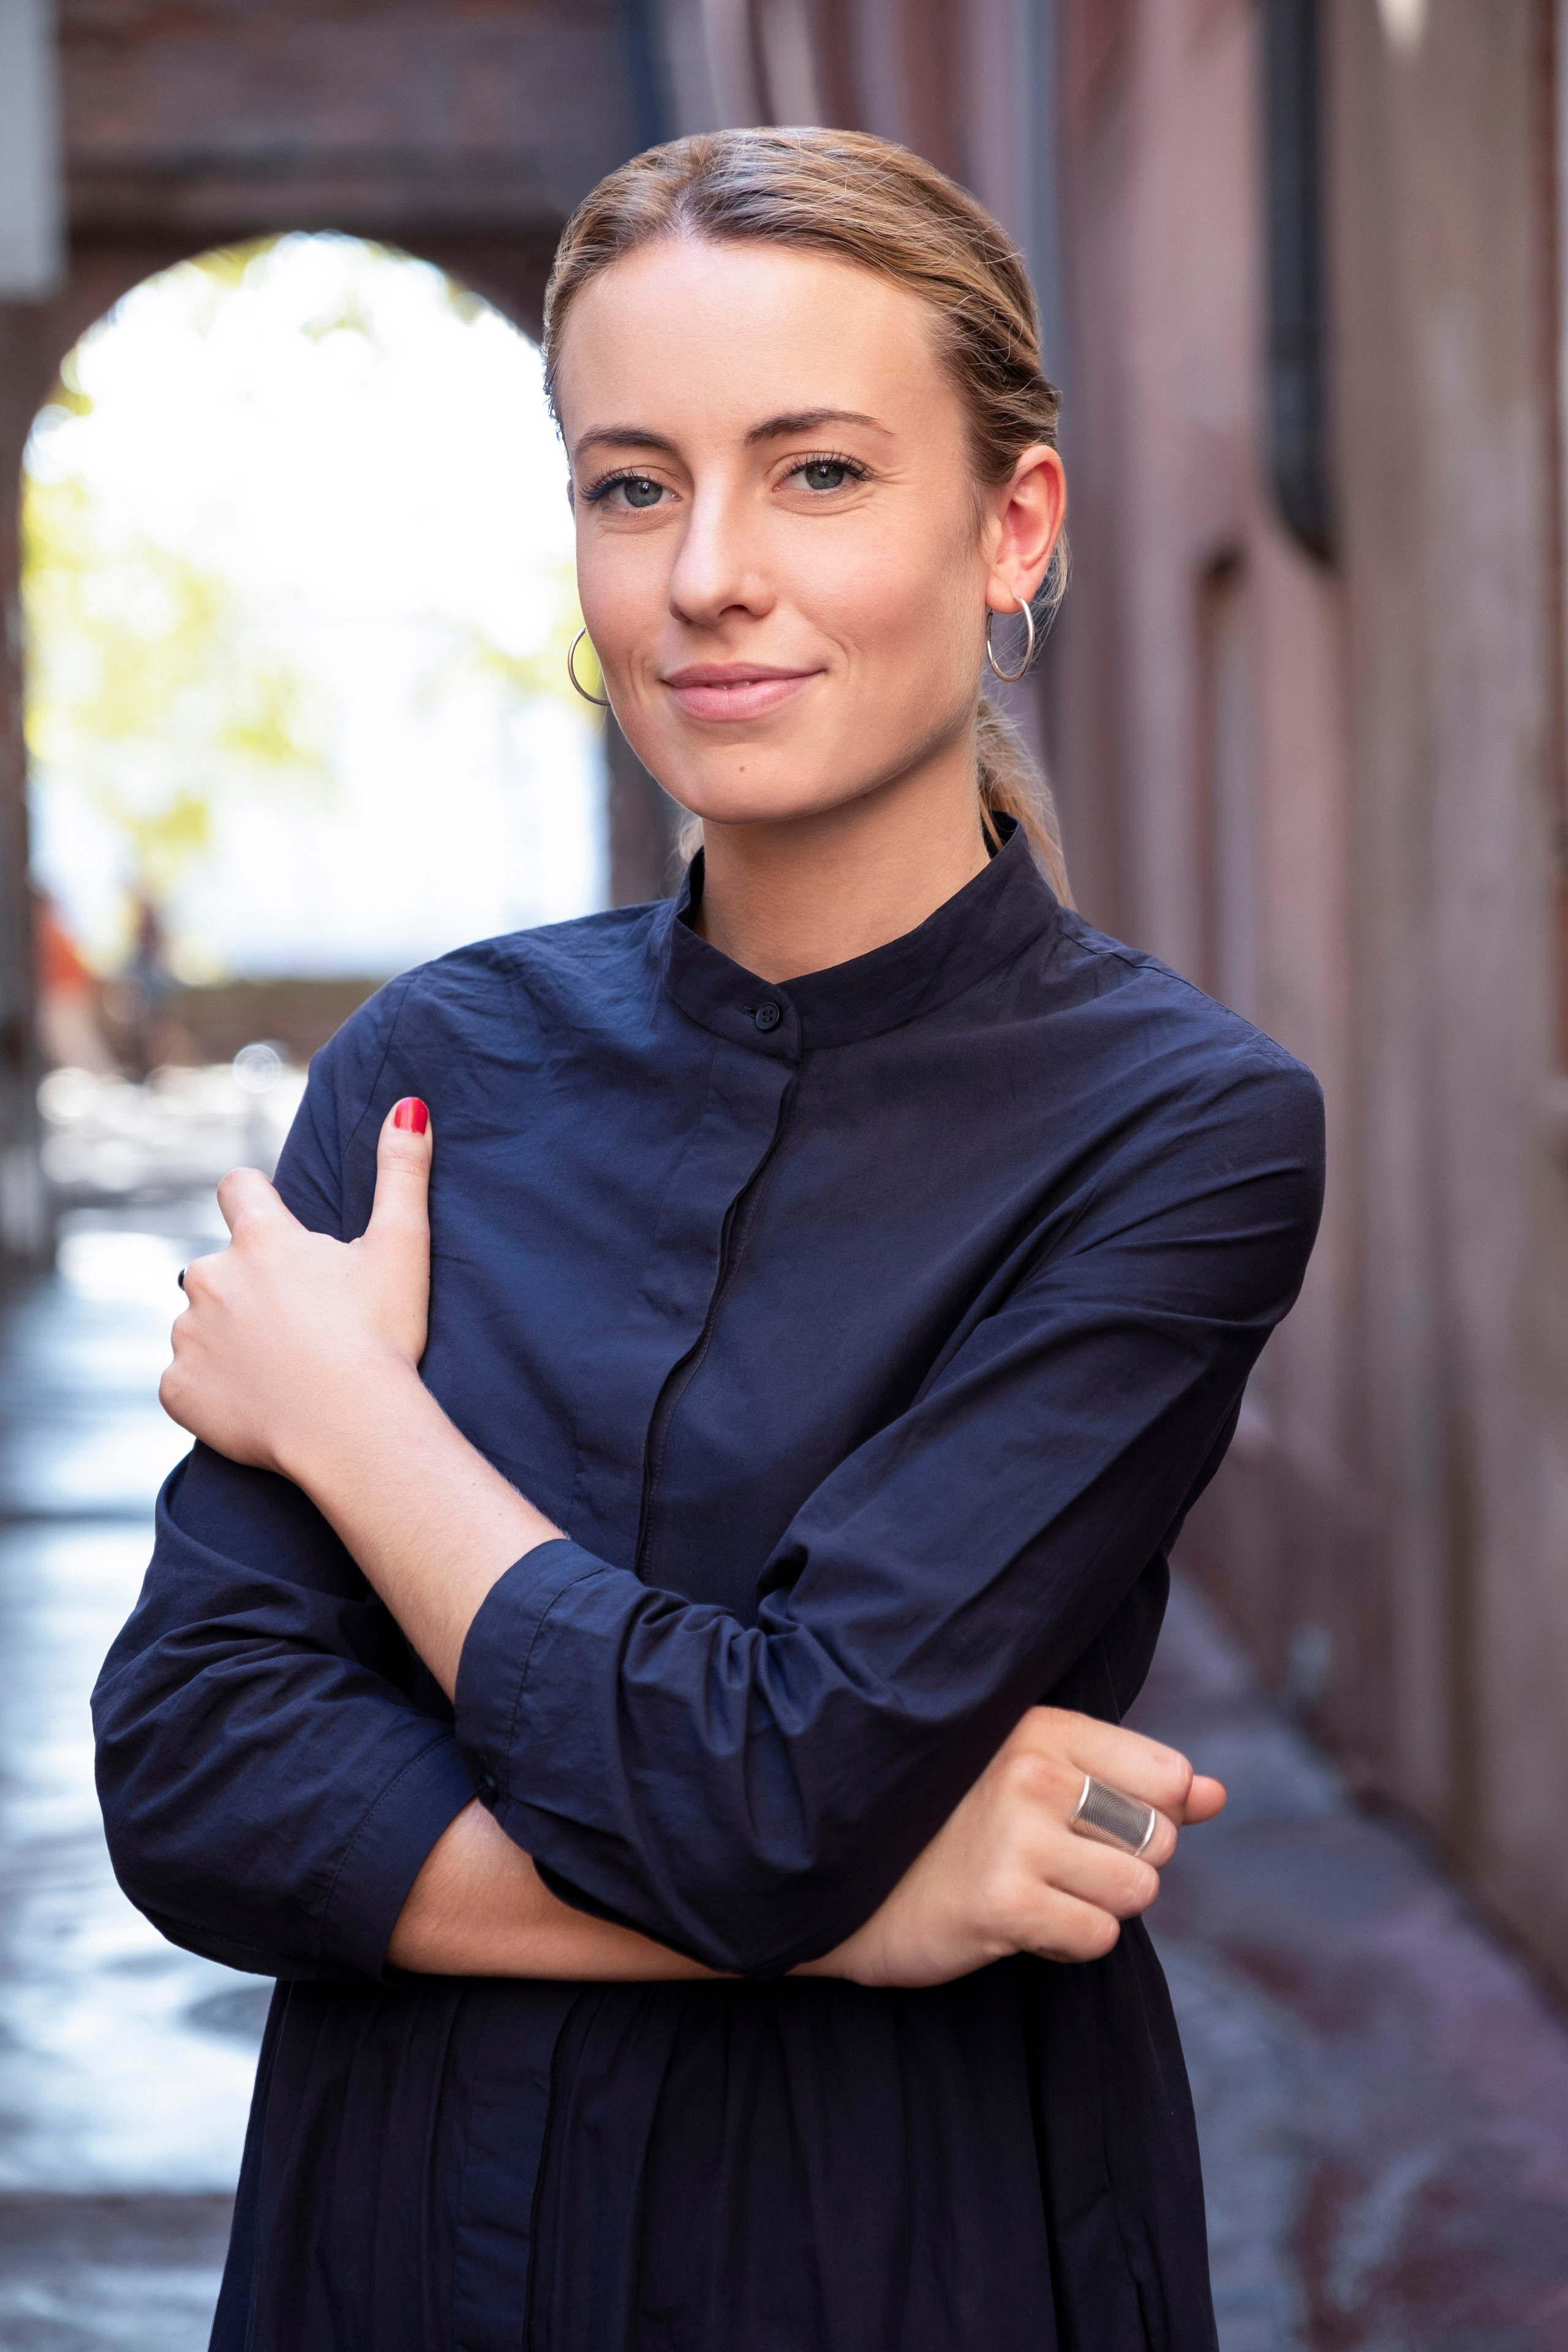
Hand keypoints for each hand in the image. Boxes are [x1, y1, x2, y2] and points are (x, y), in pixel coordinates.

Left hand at [160, 1098, 434, 1477]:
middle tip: (300, 1324)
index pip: (238, 1189)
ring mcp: (188, 1335)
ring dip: (227, 1337)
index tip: (279, 1230)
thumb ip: (402, 1171)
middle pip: (218, 1266)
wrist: (355, 1432)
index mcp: (261, 1238)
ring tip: (281, 1369)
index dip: (256, 1200)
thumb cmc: (383, 1337)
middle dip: (249, 1286)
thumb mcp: (403, 1247)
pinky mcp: (178, 1389)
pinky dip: (212, 1389)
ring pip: (198, 1324)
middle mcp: (210, 1276)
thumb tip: (410, 1106)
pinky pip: (184, 1382)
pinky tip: (256, 1403)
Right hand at [799, 1706, 1224, 1987]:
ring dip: (1095, 1909)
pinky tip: (1017, 1923)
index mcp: (1040, 1728)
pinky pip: (1096, 1939)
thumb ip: (1134, 1785)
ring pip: (1135, 1893)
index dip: (1148, 1815)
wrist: (842, 1884)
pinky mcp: (1000, 1902)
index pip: (1167, 1775)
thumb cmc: (946, 1829)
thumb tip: (1219, 1794)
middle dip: (1121, 1867)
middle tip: (1052, 1865)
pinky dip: (1067, 1945)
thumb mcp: (1035, 1781)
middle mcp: (1031, 1771)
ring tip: (1034, 1891)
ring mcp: (1014, 1836)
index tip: (1093, 1825)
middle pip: (1158, 1839)